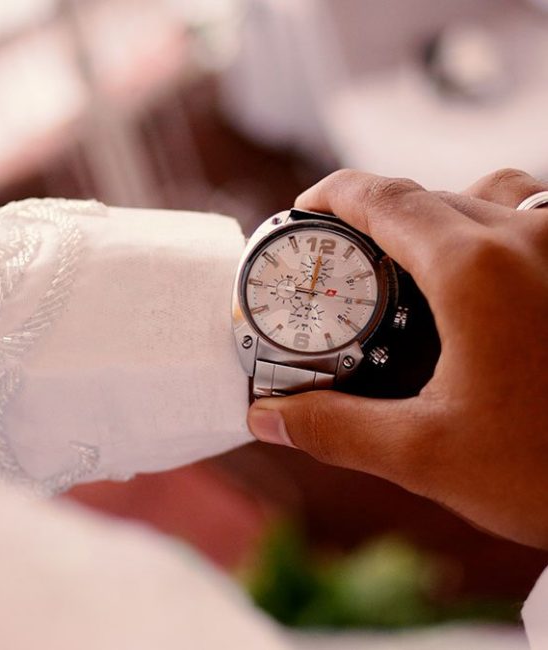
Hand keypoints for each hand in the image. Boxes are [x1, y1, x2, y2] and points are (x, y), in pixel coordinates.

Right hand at [247, 168, 547, 548]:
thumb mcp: (427, 453)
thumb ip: (336, 430)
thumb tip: (268, 419)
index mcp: (475, 269)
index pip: (386, 200)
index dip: (336, 195)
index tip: (306, 208)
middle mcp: (528, 235)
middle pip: (430, 195)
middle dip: (377, 214)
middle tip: (346, 257)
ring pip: (487, 194)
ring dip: (440, 213)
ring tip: (413, 260)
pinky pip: (530, 215)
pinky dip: (489, 226)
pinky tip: (480, 278)